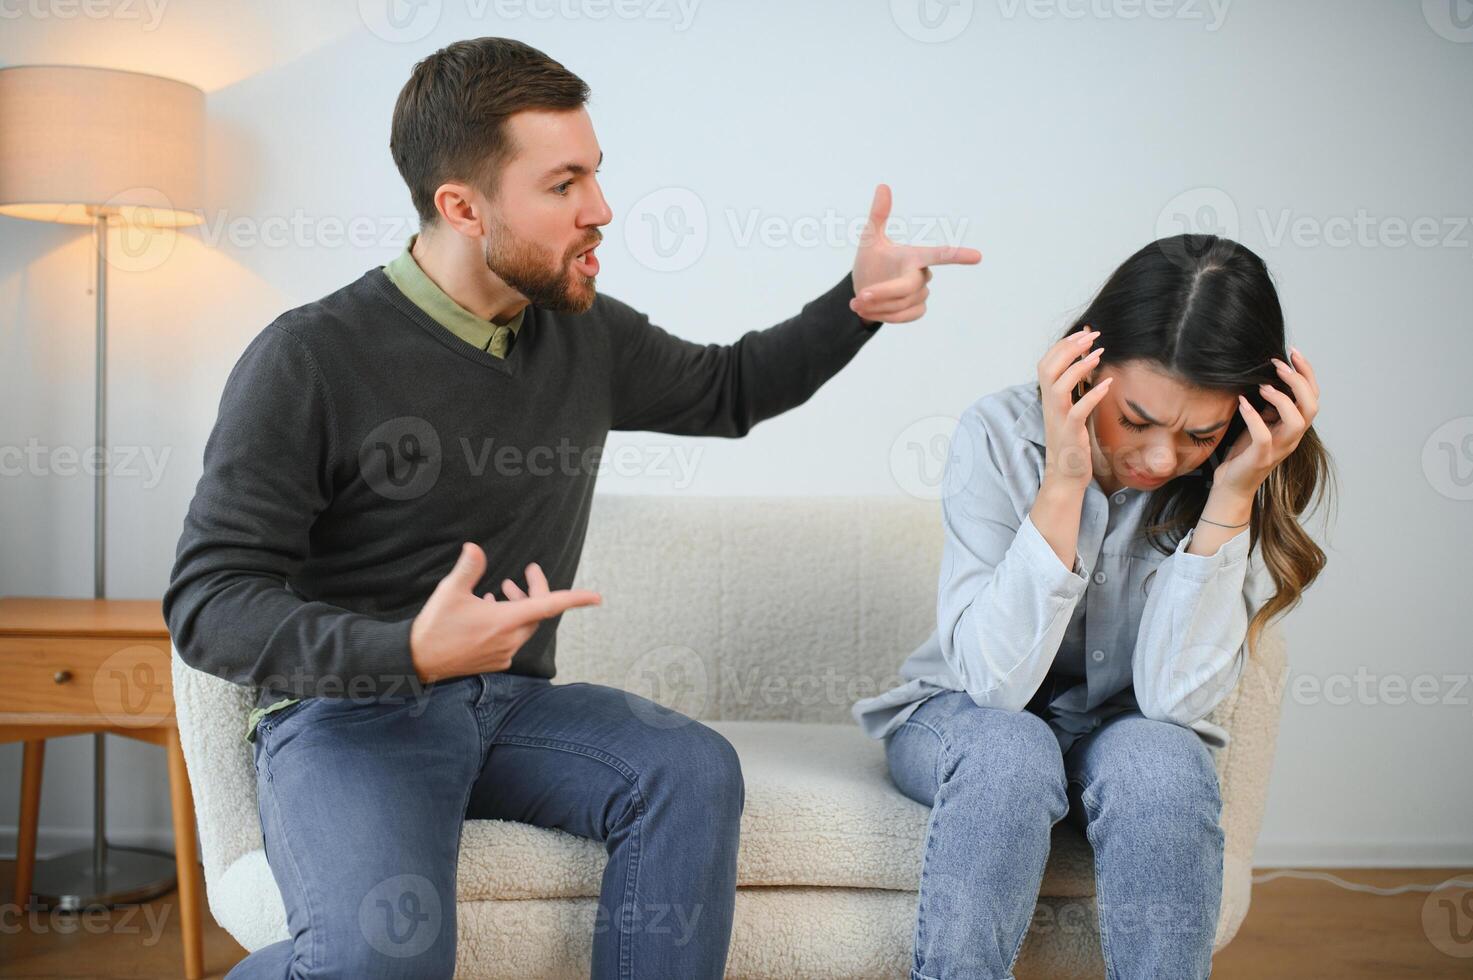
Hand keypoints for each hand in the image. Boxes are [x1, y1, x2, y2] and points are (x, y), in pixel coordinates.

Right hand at [409, 543, 601, 683]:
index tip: (596, 597)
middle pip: (537, 613)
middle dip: (535, 591)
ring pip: (524, 626)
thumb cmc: (434, 626)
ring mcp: (503, 654)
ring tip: (503, 588)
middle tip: (528, 572)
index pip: (549, 607)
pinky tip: (490, 609)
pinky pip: (511, 639)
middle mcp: (509, 640)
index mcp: (505, 621)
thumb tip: (475, 547)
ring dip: (519, 605)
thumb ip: (468, 568)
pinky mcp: (495, 663)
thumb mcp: (450, 591)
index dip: (575, 599)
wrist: (417, 661)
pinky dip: (508, 621)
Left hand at [849, 184, 981, 323]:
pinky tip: (868, 310)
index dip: (958, 256)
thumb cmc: (870, 262)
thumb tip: (883, 186)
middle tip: (860, 297)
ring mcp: (921, 294)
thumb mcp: (870, 240)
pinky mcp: (917, 310)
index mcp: (914, 256)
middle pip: (908, 287)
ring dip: (877, 306)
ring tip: (858, 302)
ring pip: (902, 304)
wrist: (863, 289)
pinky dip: (884, 316)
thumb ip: (878, 215)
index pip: (939, 255)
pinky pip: (904, 316)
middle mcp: (921, 274)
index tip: (977, 257)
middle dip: (882, 293)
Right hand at [1037, 326, 1112, 492]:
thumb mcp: (1071, 409)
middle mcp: (1049, 405)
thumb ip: (1076, 389)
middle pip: (1047, 368)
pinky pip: (1077, 411)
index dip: (1063, 345)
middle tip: (1091, 337)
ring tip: (1098, 354)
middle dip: (1068, 349)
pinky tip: (1107, 384)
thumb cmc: (1072, 441)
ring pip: (1058, 386)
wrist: (1066, 474)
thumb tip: (1088, 364)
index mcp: (1049, 398)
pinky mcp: (1070, 434)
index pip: (1047, 363)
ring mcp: (1058, 419)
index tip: (1083, 334)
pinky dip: (1091, 396)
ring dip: (1078, 367)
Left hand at [1211, 346, 1320, 497]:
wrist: (1232, 485)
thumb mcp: (1260, 422)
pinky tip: (1242, 403)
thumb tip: (1267, 377)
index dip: (1307, 373)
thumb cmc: (1245, 451)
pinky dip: (1254, 417)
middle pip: (1312, 406)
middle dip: (1299, 381)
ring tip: (1263, 386)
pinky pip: (1264, 436)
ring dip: (1282, 399)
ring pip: (1297, 421)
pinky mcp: (1261, 458)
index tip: (1292, 352)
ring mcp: (1279, 448)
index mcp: (1294, 426)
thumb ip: (1269, 405)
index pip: (1312, 396)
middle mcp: (1292, 437)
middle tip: (1278, 364)